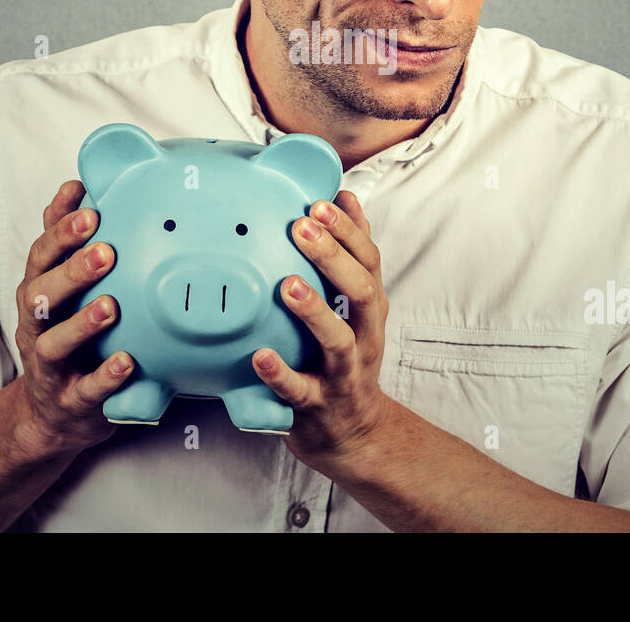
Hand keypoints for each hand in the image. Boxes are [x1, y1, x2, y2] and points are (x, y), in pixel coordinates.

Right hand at [11, 179, 133, 462]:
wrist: (54, 411)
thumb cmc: (69, 332)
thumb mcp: (63, 285)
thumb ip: (68, 240)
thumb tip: (78, 182)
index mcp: (39, 290)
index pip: (42, 254)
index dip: (60, 229)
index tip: (86, 204)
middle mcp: (36, 325)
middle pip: (41, 293)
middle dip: (71, 270)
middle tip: (104, 250)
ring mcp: (49, 365)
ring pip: (54, 342)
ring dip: (81, 323)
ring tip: (111, 306)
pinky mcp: (68, 402)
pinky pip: (85, 391)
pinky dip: (103, 378)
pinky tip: (125, 362)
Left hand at [252, 190, 391, 468]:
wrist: (355, 434)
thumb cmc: (347, 357)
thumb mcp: (359, 307)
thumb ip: (352, 253)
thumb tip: (347, 195)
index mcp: (371, 308)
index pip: (369, 261)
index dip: (349, 231)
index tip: (322, 202)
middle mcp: (364, 336)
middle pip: (361, 292)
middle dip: (332, 257)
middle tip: (302, 227)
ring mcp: (342, 373)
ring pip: (336, 341)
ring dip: (313, 310)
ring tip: (286, 284)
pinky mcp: (317, 406)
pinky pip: (299, 391)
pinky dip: (279, 374)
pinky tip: (259, 355)